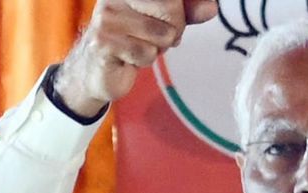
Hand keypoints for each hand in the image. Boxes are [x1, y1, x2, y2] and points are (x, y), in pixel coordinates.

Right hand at [54, 0, 218, 116]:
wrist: (96, 69)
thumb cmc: (131, 40)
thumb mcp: (163, 22)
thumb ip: (187, 12)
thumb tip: (212, 7)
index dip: (179, 15)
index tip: (165, 22)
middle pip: (172, 11)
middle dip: (171, 32)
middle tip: (152, 38)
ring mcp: (107, 17)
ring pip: (161, 35)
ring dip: (156, 48)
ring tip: (138, 46)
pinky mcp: (104, 41)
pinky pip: (146, 53)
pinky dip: (144, 60)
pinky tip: (128, 57)